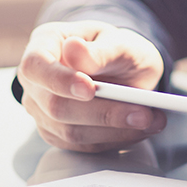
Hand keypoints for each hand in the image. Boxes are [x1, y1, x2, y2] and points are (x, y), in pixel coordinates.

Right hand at [16, 20, 166, 151]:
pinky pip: (84, 145)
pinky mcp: (59, 134)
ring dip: (115, 130)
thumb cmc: (116, 49)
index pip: (35, 66)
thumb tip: (74, 51)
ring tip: (152, 120)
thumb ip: (100, 50)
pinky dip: (116, 139)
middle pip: (55, 105)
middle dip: (103, 113)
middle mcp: (36, 81)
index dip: (58, 80)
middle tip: (143, 113)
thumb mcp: (118, 41)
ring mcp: (43, 110)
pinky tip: (140, 129)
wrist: (124, 68)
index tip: (89, 89)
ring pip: (70, 132)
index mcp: (43, 45)